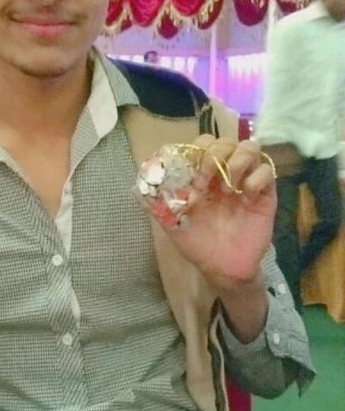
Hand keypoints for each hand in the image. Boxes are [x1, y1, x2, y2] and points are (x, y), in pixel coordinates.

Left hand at [162, 136, 275, 289]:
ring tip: (228, 186)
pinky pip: (268, 171)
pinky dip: (257, 178)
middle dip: (215, 155)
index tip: (192, 177)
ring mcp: (247, 181)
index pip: (203, 143)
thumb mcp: (172, 223)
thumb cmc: (198, 243)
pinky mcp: (266, 194)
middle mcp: (225, 173)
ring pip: (250, 148)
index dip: (197, 152)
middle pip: (226, 141)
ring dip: (238, 161)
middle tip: (206, 180)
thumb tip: (143, 185)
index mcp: (203, 175)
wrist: (223, 268)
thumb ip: (159, 203)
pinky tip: (246, 197)